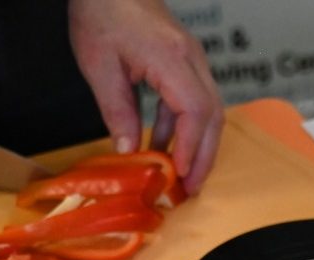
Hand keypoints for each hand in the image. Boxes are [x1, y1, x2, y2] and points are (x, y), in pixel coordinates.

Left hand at [68, 0, 223, 193]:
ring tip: (182, 175)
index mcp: (171, 58)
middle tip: (191, 188)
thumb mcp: (100, 66)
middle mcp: (191, 58)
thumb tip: (130, 151)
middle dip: (204, 155)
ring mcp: (191, 58)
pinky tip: (165, 145)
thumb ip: (117, 110)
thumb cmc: (101, 12)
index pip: (195, 110)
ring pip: (208, 109)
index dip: (191, 147)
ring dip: (198, 144)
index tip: (180, 174)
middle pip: (213, 114)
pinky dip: (183, 126)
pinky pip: (192, 98)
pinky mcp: (183, 59)